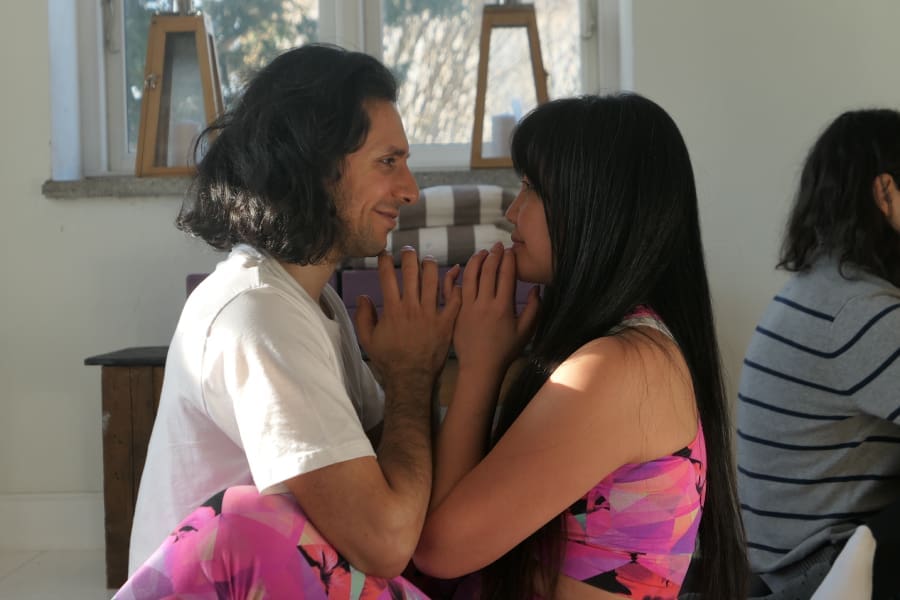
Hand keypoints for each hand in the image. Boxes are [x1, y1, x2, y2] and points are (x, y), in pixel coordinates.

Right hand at [355, 248, 461, 386]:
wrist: (411, 380)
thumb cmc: (388, 361)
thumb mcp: (367, 340)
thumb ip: (363, 317)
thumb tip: (363, 296)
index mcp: (392, 310)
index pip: (387, 277)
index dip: (385, 261)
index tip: (384, 254)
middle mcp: (412, 308)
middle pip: (411, 272)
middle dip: (409, 256)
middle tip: (408, 251)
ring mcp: (431, 315)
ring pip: (433, 280)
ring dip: (430, 266)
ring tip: (428, 261)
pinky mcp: (446, 324)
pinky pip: (454, 300)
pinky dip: (455, 286)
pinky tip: (453, 278)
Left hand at [453, 242, 539, 375]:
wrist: (480, 367)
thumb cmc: (505, 351)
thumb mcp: (525, 331)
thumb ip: (534, 309)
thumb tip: (538, 288)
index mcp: (503, 307)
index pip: (506, 275)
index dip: (508, 260)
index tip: (510, 251)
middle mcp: (484, 304)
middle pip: (488, 271)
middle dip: (494, 254)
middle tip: (498, 246)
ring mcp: (467, 307)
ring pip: (469, 275)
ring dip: (476, 260)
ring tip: (482, 253)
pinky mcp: (455, 312)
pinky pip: (452, 289)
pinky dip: (454, 276)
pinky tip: (460, 267)